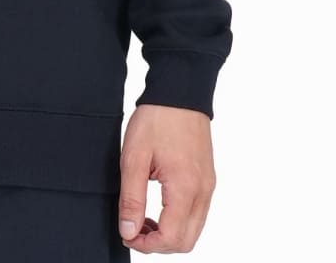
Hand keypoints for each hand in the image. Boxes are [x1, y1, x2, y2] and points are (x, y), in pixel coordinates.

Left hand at [118, 104, 215, 252]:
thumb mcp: (134, 157)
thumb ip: (131, 198)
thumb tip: (129, 231)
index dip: (146, 245)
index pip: (171, 238)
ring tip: (144, 218)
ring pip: (193, 229)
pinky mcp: (207, 178)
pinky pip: (197, 212)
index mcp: (185, 187)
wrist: (179, 90)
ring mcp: (208, 185)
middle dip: (158, 244)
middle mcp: (203, 191)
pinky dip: (179, 219)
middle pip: (186, 241)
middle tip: (134, 229)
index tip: (127, 234)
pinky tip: (159, 206)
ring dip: (169, 233)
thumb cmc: (157, 118)